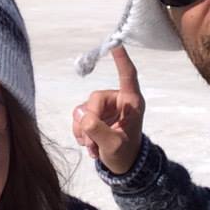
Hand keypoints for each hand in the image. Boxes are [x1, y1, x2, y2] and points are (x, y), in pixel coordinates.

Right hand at [72, 45, 144, 174]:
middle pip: (94, 99)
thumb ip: (98, 130)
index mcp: (131, 103)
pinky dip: (80, 132)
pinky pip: (78, 117)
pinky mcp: (93, 115)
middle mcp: (117, 101)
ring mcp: (104, 108)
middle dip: (90, 122)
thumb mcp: (113, 146)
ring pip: (83, 110)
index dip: (121, 60)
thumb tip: (82, 115)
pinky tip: (88, 145)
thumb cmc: (126, 154)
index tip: (116, 43)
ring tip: (93, 147)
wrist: (123, 167)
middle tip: (92, 143)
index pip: (127, 76)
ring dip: (84, 131)